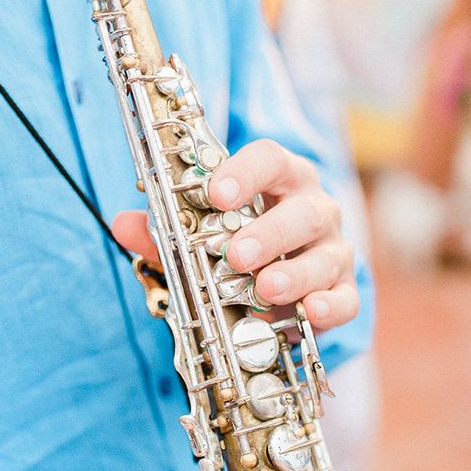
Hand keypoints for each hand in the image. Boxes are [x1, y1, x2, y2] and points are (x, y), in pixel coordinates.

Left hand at [113, 139, 358, 333]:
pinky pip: (345, 298)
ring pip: (326, 255)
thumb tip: (124, 224)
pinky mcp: (342, 291)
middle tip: (236, 255)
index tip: (216, 193)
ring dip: (295, 272)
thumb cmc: (240, 249)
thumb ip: (165, 232)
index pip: (272, 159)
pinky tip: (310, 311)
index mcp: (281, 181)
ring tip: (265, 288)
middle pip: (303, 210)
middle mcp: (314, 209)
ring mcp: (333, 250)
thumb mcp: (199, 239)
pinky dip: (330, 305)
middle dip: (269, 232)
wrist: (282, 289)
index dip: (245, 173)